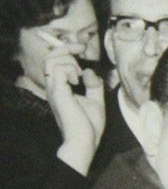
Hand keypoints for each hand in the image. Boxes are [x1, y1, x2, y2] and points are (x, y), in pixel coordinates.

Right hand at [45, 49, 104, 175]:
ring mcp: (54, 89)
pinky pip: (58, 68)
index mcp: (60, 88)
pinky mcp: (58, 92)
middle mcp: (53, 87)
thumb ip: (93, 85)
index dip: (67, 49)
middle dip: (67, 48)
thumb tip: (89, 71)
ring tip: (80, 76)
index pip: (54, 61)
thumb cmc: (89, 125)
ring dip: (70, 61)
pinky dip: (70, 68)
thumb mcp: (95, 100)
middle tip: (82, 51)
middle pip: (49, 56)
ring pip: (52, 59)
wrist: (86, 140)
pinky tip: (78, 80)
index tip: (82, 48)